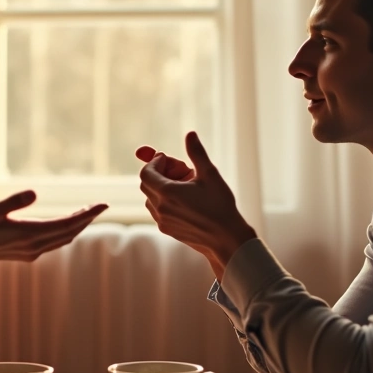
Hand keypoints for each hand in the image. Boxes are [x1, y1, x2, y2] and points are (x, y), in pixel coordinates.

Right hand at [0, 191, 107, 268]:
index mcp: (29, 234)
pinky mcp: (29, 254)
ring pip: (64, 239)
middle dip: (87, 219)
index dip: (87, 215)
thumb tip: (35, 193)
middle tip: (101, 205)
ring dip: (78, 226)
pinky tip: (69, 223)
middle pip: (70, 232)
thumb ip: (12, 202)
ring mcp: (33, 252)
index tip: (103, 205)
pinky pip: (56, 242)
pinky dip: (67, 232)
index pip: (66, 224)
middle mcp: (35, 246)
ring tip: (89, 211)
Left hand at [137, 131, 256, 276]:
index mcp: (167, 192)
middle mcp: (160, 208)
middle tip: (181, 171)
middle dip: (160, 172)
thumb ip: (196, 153)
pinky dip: (166, 200)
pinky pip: (158, 210)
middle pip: (147, 183)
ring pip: (151, 197)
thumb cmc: (220, 205)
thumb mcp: (210, 174)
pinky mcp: (167, 230)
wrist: (226, 239)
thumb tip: (190, 134)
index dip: (155, 162)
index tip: (169, 158)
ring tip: (187, 186)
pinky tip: (187, 201)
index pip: (146, 172)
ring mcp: (162, 221)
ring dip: (163, 187)